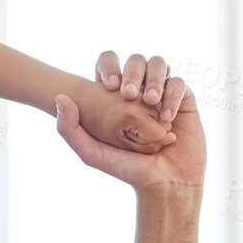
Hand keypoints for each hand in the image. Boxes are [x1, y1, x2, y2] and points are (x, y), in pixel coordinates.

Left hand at [55, 75, 203, 197]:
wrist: (165, 183)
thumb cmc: (127, 169)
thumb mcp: (91, 153)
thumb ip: (69, 130)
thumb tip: (59, 97)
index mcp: (115, 94)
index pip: (109, 61)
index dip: (108, 65)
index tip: (109, 86)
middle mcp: (140, 89)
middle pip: (136, 59)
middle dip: (131, 72)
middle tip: (127, 94)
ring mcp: (162, 92)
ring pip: (159, 63)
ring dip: (153, 79)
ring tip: (150, 102)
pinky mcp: (183, 99)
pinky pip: (179, 83)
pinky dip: (172, 96)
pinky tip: (167, 118)